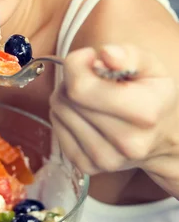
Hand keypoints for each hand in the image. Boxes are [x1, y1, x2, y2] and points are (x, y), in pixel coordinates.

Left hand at [49, 44, 177, 179]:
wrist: (164, 138)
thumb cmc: (154, 96)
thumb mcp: (151, 67)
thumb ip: (129, 55)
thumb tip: (105, 54)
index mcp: (144, 113)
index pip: (81, 88)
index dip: (77, 64)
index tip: (89, 58)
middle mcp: (126, 142)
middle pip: (67, 99)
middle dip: (72, 80)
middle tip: (91, 78)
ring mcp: (106, 159)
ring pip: (59, 113)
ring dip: (66, 98)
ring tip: (89, 96)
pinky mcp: (88, 167)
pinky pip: (57, 131)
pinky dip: (64, 117)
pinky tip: (83, 113)